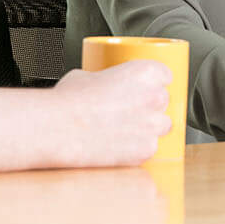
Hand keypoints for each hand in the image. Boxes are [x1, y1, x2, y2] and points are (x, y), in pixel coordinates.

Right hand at [52, 61, 173, 164]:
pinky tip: (120, 145)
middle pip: (164, 101)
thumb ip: (108, 80)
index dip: (154, 82)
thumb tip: (105, 85)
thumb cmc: (70, 100)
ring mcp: (153, 126)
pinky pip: (150, 148)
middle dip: (150, 106)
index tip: (144, 88)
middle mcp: (156, 97)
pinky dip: (138, 148)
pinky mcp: (146, 151)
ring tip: (125, 130)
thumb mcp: (88, 76)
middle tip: (128, 111)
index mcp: (146, 72)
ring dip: (148, 128)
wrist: (59, 128)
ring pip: (161, 127)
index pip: (165, 75)